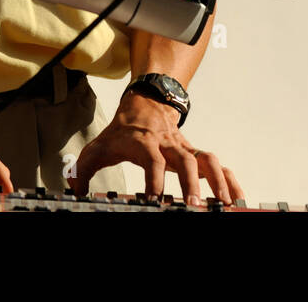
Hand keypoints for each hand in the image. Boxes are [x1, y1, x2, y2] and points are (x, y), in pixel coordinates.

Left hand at [73, 90, 243, 205]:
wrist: (145, 103)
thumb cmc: (122, 130)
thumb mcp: (99, 146)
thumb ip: (83, 170)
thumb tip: (72, 190)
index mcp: (144, 143)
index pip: (152, 160)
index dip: (154, 179)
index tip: (154, 200)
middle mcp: (168, 144)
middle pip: (185, 160)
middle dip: (191, 183)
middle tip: (193, 205)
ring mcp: (184, 147)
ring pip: (206, 160)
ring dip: (217, 181)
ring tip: (223, 203)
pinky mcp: (194, 152)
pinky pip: (216, 164)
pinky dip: (228, 178)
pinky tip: (234, 195)